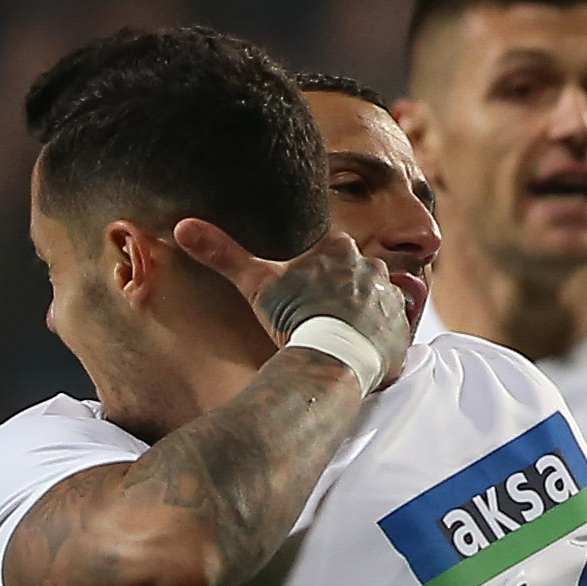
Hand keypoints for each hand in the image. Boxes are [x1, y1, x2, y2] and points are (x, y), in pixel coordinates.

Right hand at [174, 220, 411, 389]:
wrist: (330, 359)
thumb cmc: (295, 318)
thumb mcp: (256, 283)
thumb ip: (223, 254)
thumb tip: (182, 225)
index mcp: (339, 249)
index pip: (330, 252)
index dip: (316, 274)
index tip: (306, 293)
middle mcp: (373, 266)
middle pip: (355, 275)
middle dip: (341, 292)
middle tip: (320, 315)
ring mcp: (392, 296)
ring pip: (377, 298)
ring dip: (363, 312)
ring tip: (339, 334)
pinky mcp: (405, 327)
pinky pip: (395, 328)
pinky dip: (380, 337)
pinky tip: (359, 349)